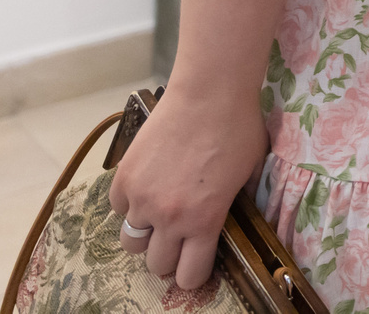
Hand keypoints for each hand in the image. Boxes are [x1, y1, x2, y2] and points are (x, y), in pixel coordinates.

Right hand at [106, 86, 269, 289]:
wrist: (209, 91)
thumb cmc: (238, 127)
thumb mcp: (250, 173)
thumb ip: (235, 204)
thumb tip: (229, 220)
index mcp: (204, 220)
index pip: (190, 276)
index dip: (195, 273)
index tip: (198, 263)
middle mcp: (169, 217)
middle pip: (156, 264)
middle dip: (169, 256)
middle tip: (179, 236)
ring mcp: (142, 198)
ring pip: (131, 241)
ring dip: (146, 234)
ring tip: (159, 214)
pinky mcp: (123, 177)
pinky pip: (118, 209)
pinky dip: (130, 204)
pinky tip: (147, 187)